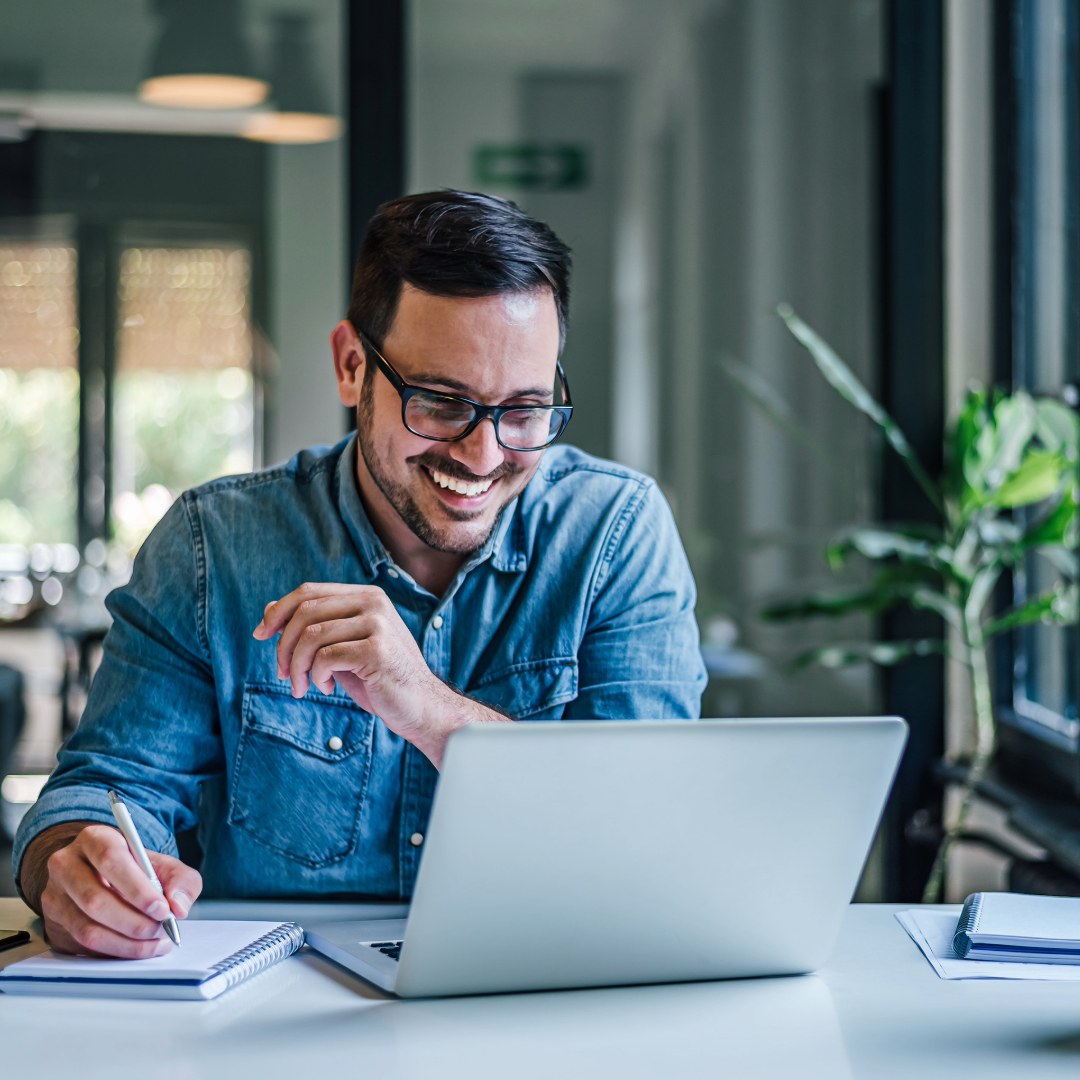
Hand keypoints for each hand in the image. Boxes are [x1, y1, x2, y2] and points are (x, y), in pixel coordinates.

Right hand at [22, 821, 201, 957]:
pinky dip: (115, 951)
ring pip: (87, 928)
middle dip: (134, 922)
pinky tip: (137, 948)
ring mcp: (54, 896)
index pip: (111, 859)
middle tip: (160, 930)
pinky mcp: (53, 924)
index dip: (137, 889)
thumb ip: (181, 880)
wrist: (104, 878)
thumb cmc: (136, 870)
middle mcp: (66, 864)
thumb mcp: (164, 865)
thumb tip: (178, 906)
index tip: (162, 909)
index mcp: (94, 839)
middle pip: (95, 900)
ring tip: (154, 942)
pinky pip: (83, 946)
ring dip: (126, 942)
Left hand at [253, 582, 505, 766]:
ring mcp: (378, 624)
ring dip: (296, 666)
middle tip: (282, 674)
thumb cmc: (379, 679)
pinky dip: (316, 676)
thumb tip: (270, 608)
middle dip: (283, 645)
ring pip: (311, 636)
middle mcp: (374, 603)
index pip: (309, 591)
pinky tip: (326, 688)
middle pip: (305, 611)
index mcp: (366, 596)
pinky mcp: (377, 650)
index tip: (261, 634)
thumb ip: (315, 626)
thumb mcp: (343, 647)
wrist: (419, 707)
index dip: (278, 611)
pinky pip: (326, 657)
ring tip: (302, 686)